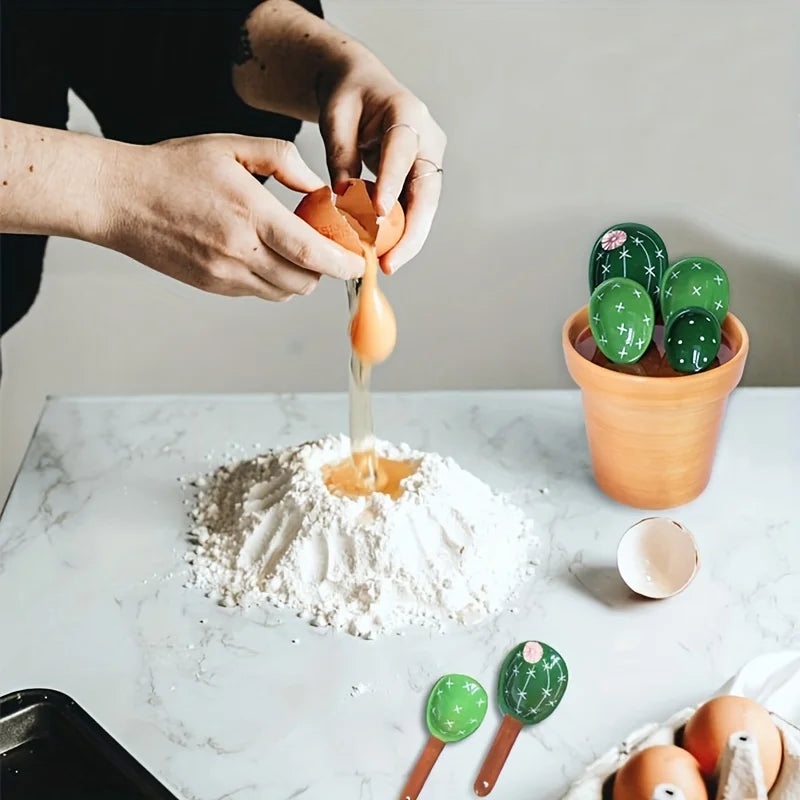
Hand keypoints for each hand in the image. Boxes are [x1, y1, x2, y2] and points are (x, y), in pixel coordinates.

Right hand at [98, 134, 363, 300]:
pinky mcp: (213, 286)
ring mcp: (224, 275)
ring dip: (301, 278)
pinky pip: (259, 294)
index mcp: (249, 214)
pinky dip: (274, 281)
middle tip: (330, 249)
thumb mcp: (231, 146)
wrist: (119, 199)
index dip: (344, 264)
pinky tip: (267, 255)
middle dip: (325, 271)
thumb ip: (283, 161)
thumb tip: (318, 188)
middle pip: (304, 281)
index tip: (360, 262)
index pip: (312, 253)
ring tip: (298, 250)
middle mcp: (239, 252)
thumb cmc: (174, 167)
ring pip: (284, 293)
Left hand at [317, 60, 446, 273]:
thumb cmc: (348, 96)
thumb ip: (341, 157)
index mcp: (407, 114)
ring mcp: (428, 161)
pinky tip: (386, 254)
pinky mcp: (421, 179)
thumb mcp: (335, 118)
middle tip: (389, 262)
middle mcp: (428, 140)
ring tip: (386, 265)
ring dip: (408, 239)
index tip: (378, 215)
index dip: (391, 184)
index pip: (402, 152)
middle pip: (426, 192)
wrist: (362, 86)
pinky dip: (401, 232)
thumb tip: (345, 203)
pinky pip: (414, 209)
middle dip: (410, 232)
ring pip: (424, 208)